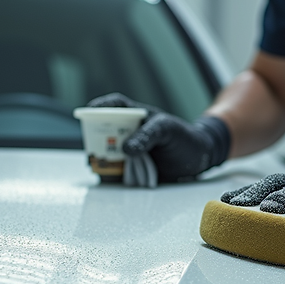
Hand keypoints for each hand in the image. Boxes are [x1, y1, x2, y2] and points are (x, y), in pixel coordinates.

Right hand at [87, 93, 229, 182]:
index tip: (88, 112)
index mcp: (136, 115)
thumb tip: (127, 148)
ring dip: (105, 161)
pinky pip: (114, 172)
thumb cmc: (183, 136)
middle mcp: (128, 132)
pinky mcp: (130, 169)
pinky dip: (112, 176)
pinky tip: (118, 178)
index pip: (114, 106)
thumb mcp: (167, 130)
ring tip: (113, 167)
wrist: (196, 159)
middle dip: (96, 140)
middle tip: (97, 148)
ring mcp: (127, 151)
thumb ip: (147, 136)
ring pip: (106, 155)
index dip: (99, 107)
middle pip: (103, 133)